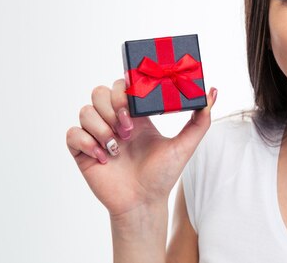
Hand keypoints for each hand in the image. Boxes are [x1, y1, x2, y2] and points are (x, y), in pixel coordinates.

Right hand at [66, 79, 216, 217]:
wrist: (143, 202)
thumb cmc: (163, 174)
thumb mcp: (186, 144)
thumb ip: (201, 119)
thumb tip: (213, 92)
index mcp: (136, 115)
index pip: (122, 84)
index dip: (125, 86)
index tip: (136, 99)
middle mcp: (115, 121)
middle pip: (100, 92)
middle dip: (113, 106)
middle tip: (128, 128)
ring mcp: (98, 135)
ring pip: (85, 110)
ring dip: (101, 126)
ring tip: (117, 147)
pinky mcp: (83, 151)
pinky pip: (73, 133)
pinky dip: (87, 142)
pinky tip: (104, 157)